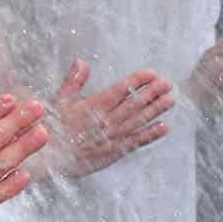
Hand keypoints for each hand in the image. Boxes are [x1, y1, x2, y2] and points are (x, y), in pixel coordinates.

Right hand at [47, 59, 174, 176]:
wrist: (51, 159)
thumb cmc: (54, 128)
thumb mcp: (59, 101)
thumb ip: (73, 81)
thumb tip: (81, 62)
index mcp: (93, 106)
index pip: (120, 90)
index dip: (137, 81)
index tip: (151, 73)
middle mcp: (106, 121)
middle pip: (134, 104)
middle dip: (153, 93)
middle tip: (168, 84)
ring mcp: (113, 137)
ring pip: (139, 121)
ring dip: (156, 110)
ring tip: (171, 100)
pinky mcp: (115, 151)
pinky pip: (137, 142)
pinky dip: (151, 135)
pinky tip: (164, 127)